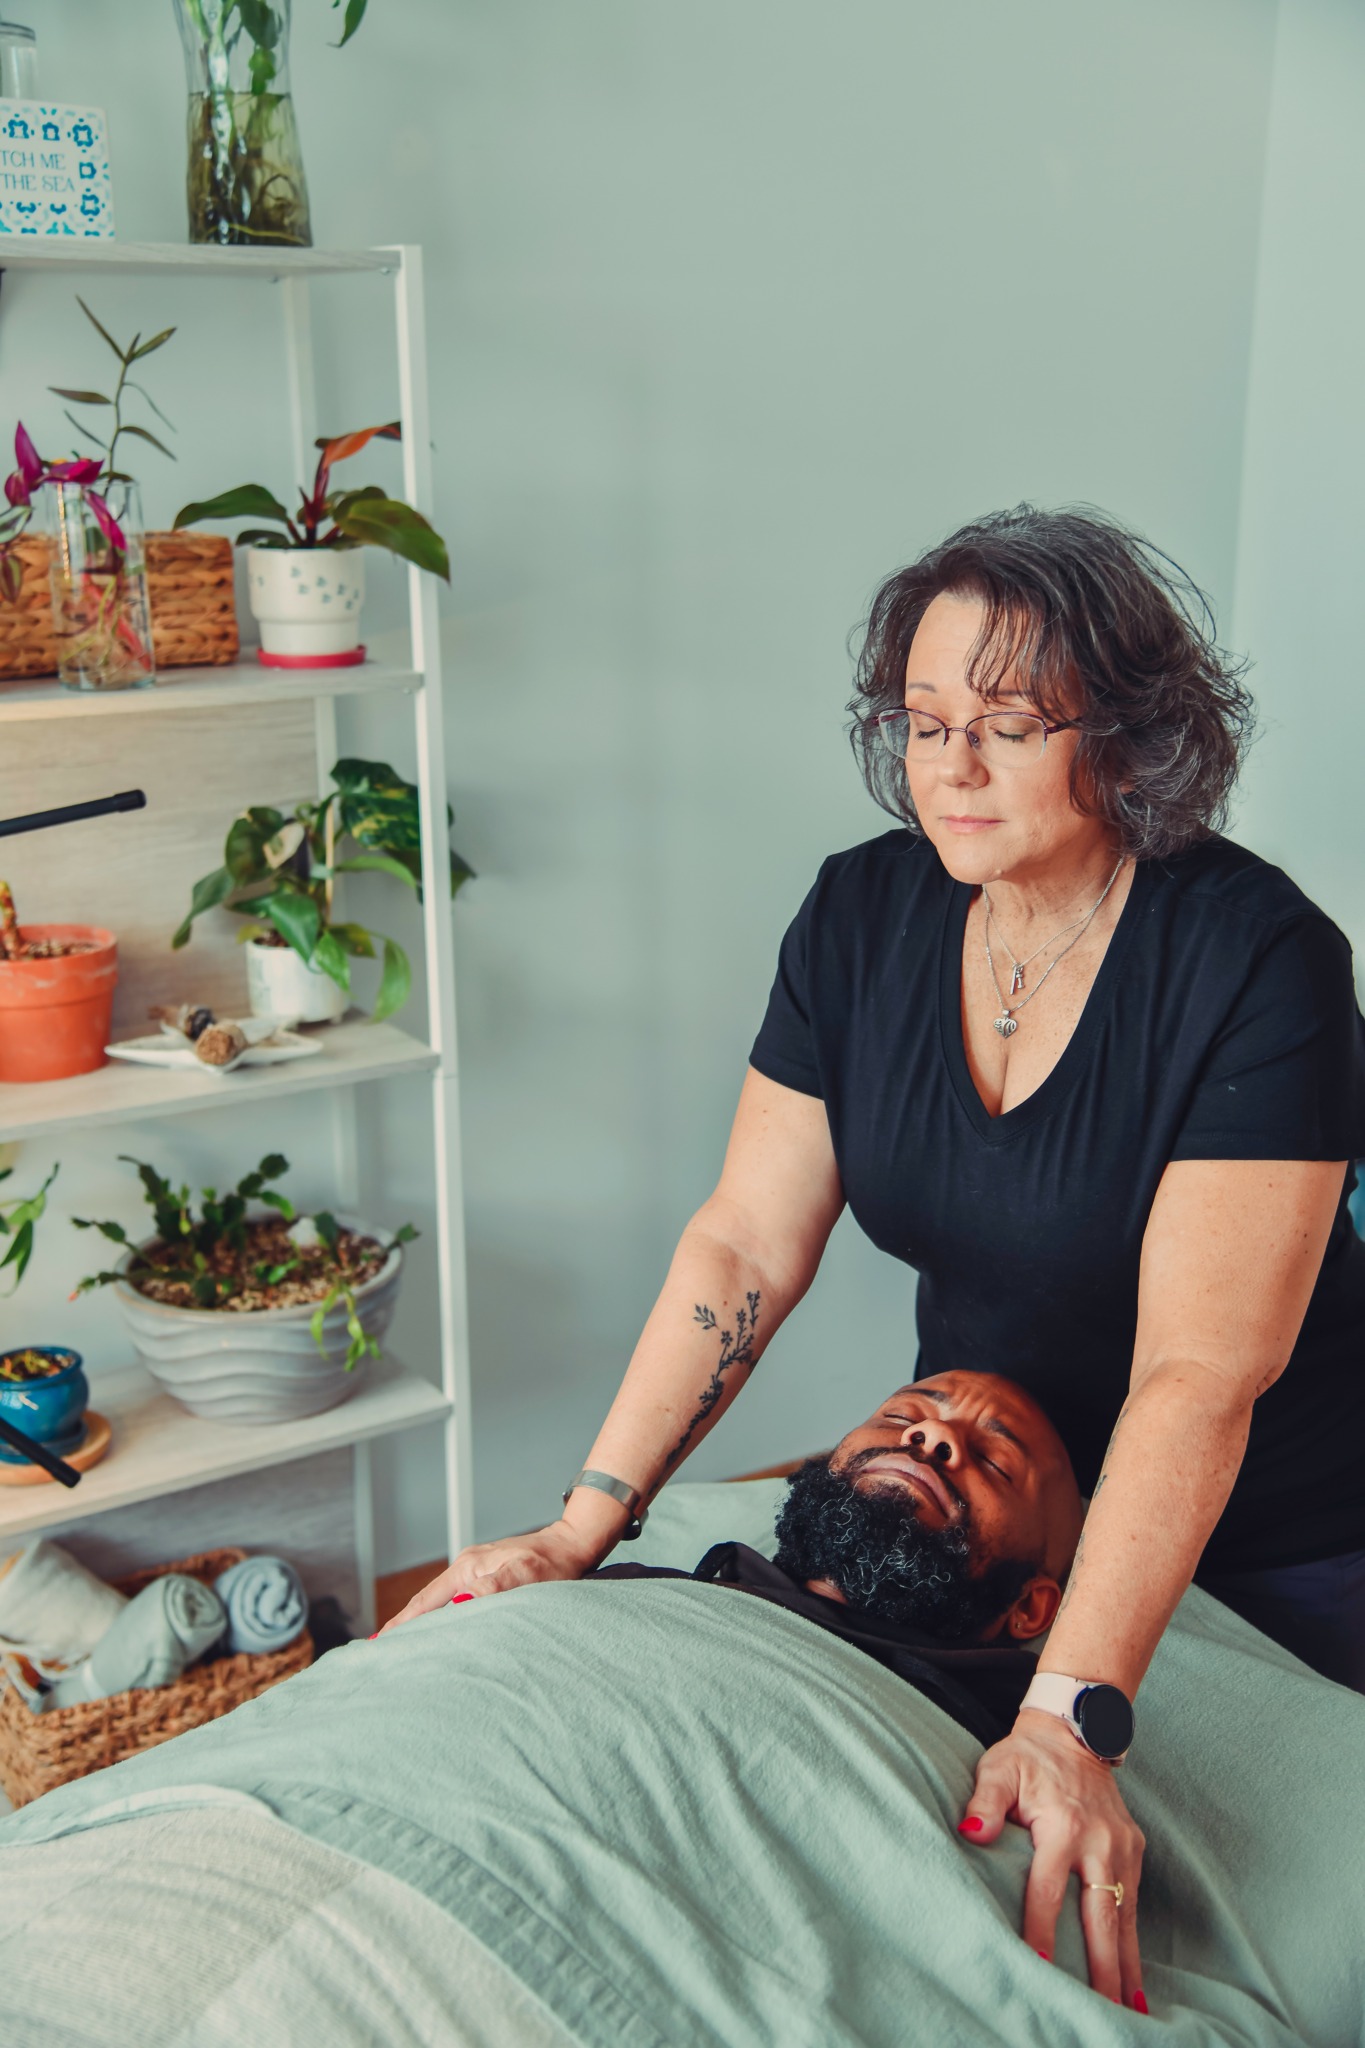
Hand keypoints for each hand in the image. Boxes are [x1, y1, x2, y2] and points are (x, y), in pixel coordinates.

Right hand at [376, 1518, 601, 1633]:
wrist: (574, 1544)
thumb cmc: (554, 1562)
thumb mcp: (527, 1575)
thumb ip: (494, 1587)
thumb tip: (461, 1602)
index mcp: (468, 1567)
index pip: (425, 1601)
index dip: (402, 1624)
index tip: (379, 1645)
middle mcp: (466, 1568)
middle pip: (426, 1601)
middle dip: (404, 1626)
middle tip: (381, 1654)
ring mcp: (475, 1572)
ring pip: (439, 1602)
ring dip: (421, 1623)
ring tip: (403, 1649)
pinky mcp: (487, 1578)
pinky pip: (454, 1601)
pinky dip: (440, 1617)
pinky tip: (439, 1631)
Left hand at [958, 1708, 1146, 2011]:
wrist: (1076, 1730)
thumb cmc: (1028, 1757)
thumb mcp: (998, 1768)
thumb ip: (985, 1801)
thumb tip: (970, 1831)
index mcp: (1063, 1825)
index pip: (1049, 1889)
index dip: (1042, 1929)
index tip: (1038, 1966)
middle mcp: (1100, 1841)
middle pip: (1101, 1915)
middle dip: (1102, 1966)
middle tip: (1103, 2010)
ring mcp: (1122, 1848)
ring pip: (1125, 1916)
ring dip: (1126, 1964)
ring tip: (1129, 2010)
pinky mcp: (1134, 1850)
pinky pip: (1134, 1904)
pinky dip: (1134, 1942)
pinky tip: (1134, 1977)